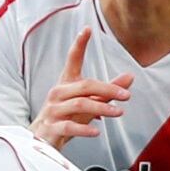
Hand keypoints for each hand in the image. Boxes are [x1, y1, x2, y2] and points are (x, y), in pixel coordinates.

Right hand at [33, 30, 131, 146]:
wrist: (40, 141)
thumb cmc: (65, 118)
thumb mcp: (88, 103)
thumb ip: (107, 91)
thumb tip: (130, 77)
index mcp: (66, 84)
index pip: (72, 60)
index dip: (79, 44)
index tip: (87, 29)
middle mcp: (58, 93)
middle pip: (85, 85)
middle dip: (108, 88)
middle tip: (126, 94)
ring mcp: (53, 110)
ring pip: (80, 104)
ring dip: (102, 107)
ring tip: (118, 112)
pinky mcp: (51, 127)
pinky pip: (69, 126)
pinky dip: (84, 129)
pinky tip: (96, 131)